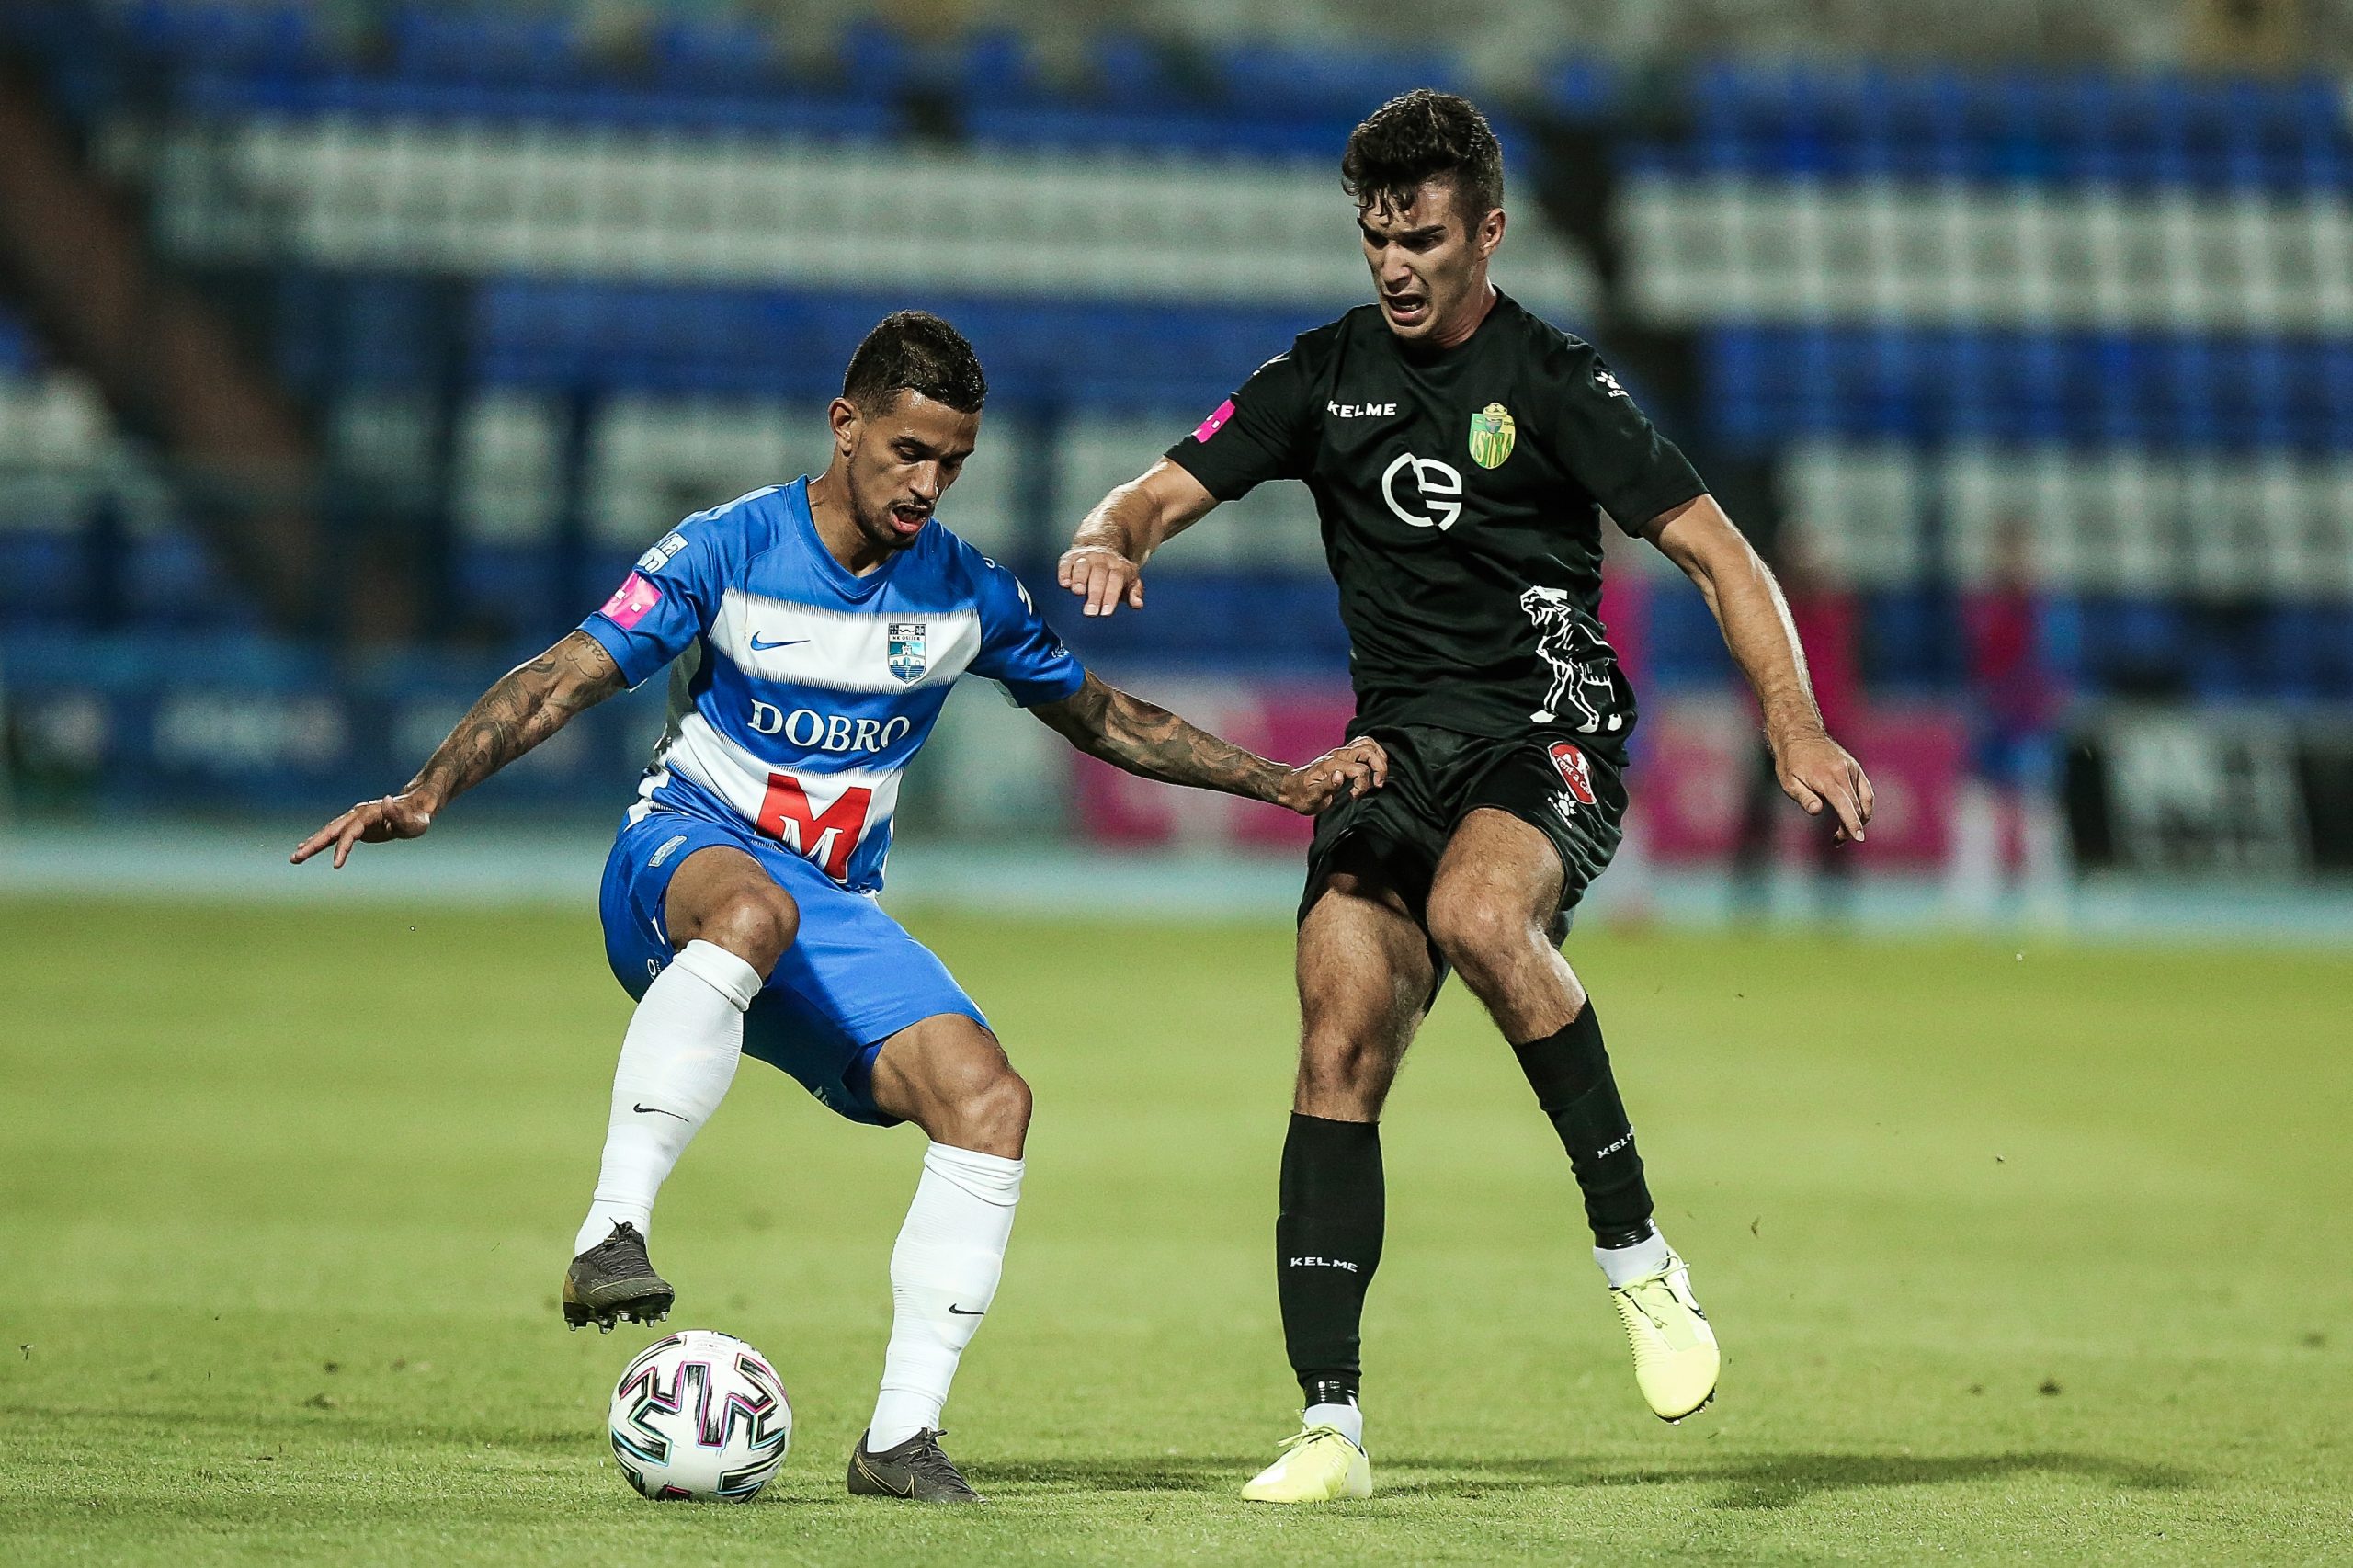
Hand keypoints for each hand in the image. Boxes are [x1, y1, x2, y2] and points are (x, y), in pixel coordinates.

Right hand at [290, 791, 436, 867]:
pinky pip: (334, 835)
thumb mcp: (413, 820)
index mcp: (369, 814)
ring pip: (329, 832)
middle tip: (296, 857)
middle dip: (314, 844)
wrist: (416, 809)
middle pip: (332, 830)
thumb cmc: (417, 818)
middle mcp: (358, 815)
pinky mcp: (355, 827)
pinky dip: (321, 842)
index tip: (336, 865)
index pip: (351, 832)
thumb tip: (387, 800)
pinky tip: (307, 848)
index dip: (343, 848)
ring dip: (312, 844)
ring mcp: (355, 820)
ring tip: (295, 857)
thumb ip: (399, 814)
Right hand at [1056, 544, 1144, 617]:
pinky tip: (1065, 583)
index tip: (1105, 612)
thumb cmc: (1116, 573)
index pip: (1116, 580)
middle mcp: (1102, 560)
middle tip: (1090, 612)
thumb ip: (1135, 593)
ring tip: (1078, 592)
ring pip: (1082, 567)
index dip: (1110, 596)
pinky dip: (1064, 573)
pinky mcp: (1070, 558)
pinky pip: (1066, 564)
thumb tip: (1138, 604)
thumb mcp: (1130, 581)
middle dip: (1094, 593)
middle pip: (1098, 575)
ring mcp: (1086, 558)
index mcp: (1119, 567)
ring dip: (1079, 579)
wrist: (1102, 544)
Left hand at [1274, 737, 1389, 814]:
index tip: (1354, 797)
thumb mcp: (1311, 797)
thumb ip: (1326, 786)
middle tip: (1377, 785)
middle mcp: (1338, 755)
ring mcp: (1341, 753)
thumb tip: (1340, 776)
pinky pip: (1363, 745)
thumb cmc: (1301, 795)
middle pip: (1368, 751)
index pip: (1360, 770)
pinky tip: (1373, 767)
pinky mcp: (1343, 755)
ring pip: (1368, 744)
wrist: (1291, 788)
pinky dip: (1374, 753)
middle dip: (1380, 768)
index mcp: (1332, 765)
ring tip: (1378, 775)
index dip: (1362, 786)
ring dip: (1379, 759)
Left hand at [1774, 730, 1873, 842]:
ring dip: (1860, 818)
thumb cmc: (1791, 761)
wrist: (1799, 734)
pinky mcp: (1855, 767)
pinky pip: (1866, 790)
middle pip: (1856, 806)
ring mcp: (1852, 768)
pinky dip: (1864, 805)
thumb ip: (1804, 797)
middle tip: (1837, 840)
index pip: (1845, 804)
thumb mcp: (1788, 782)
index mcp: (1826, 778)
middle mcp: (1843, 772)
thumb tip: (1817, 811)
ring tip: (1845, 831)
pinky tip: (1853, 814)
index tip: (1858, 838)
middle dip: (1851, 826)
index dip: (1852, 823)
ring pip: (1865, 799)